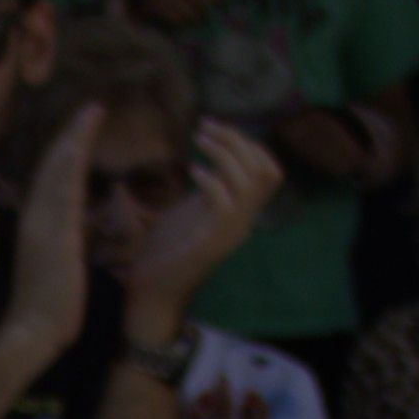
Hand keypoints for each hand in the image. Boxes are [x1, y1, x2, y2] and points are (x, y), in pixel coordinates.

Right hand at [3, 102, 102, 352]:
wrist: (31, 331)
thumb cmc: (48, 309)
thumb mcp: (57, 266)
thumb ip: (63, 244)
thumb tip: (73, 233)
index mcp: (38, 225)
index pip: (53, 180)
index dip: (67, 153)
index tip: (82, 132)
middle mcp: (36, 216)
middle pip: (53, 165)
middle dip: (72, 134)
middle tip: (92, 107)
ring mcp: (42, 221)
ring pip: (58, 168)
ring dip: (75, 136)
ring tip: (93, 110)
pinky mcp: (53, 229)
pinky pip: (64, 185)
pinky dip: (74, 158)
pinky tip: (84, 138)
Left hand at [118, 117, 283, 326]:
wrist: (151, 292)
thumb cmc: (165, 251)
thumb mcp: (189, 209)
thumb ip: (206, 188)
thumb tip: (210, 156)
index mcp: (240, 213)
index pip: (268, 170)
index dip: (248, 143)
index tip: (216, 128)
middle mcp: (243, 222)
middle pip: (265, 169)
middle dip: (238, 140)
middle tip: (206, 127)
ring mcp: (231, 233)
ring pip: (250, 181)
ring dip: (225, 152)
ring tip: (198, 140)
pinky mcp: (211, 242)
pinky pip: (225, 202)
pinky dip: (211, 179)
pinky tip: (191, 170)